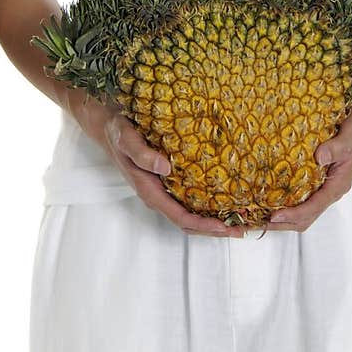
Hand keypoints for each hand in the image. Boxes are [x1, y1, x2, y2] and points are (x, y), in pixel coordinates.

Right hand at [67, 90, 244, 237]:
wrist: (107, 123)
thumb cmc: (117, 131)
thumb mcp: (125, 137)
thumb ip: (142, 153)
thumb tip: (166, 168)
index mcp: (149, 190)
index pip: (181, 217)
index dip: (204, 225)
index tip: (226, 227)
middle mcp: (158, 194)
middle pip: (190, 221)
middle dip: (216, 228)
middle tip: (244, 229)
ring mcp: (163, 188)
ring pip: (192, 212)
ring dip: (215, 219)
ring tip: (241, 219)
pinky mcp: (168, 179)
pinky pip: (191, 198)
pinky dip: (209, 203)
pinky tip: (226, 198)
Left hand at [266, 100, 351, 232]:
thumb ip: (338, 146)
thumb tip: (320, 157)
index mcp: (338, 184)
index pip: (314, 207)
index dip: (293, 214)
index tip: (273, 214)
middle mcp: (329, 189)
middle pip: (304, 217)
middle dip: (280, 222)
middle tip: (253, 222)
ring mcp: (323, 185)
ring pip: (301, 210)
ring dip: (278, 215)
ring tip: (254, 215)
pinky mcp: (317, 178)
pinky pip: (299, 196)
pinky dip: (282, 201)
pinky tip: (265, 196)